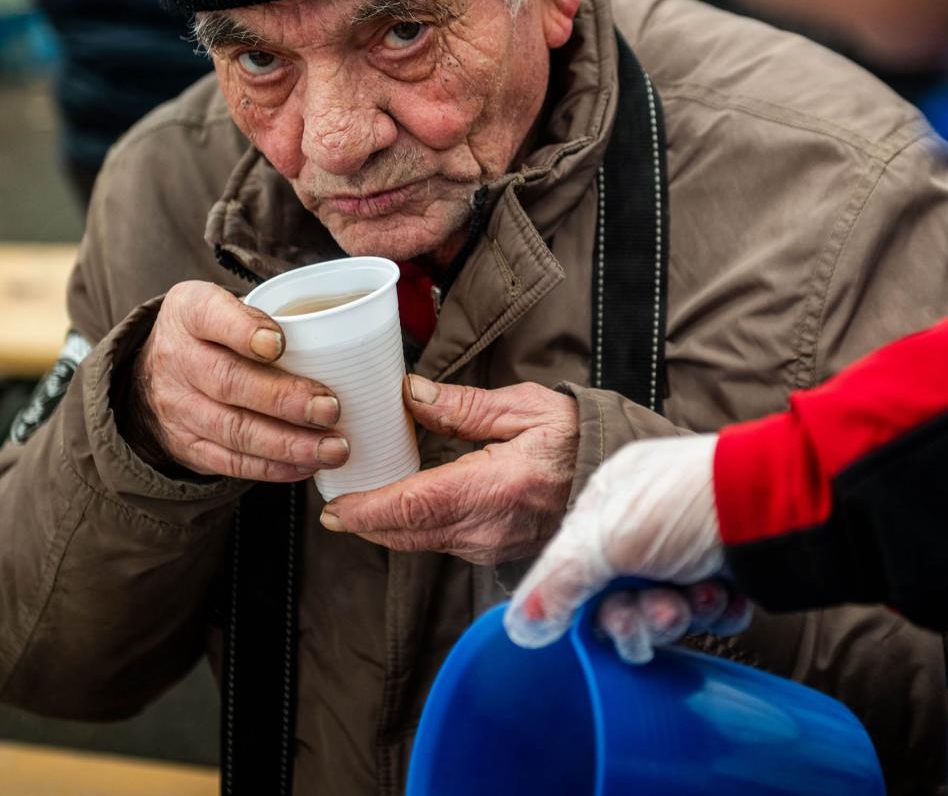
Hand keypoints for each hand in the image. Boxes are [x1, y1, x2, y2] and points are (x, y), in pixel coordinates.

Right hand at [129, 281, 349, 481]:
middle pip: (229, 381)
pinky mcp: (187, 445)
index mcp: (190, 312)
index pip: (211, 316)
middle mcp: (178, 358)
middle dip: (284, 399)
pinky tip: (307, 466)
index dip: (244, 330)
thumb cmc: (221, 332)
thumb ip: (272, 314)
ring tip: (333, 448)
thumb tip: (351, 336)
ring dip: (288, 443)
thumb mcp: (230, 305)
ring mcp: (179, 406)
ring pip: (234, 429)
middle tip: (331, 409)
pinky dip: (273, 468)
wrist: (160, 372)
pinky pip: (230, 462)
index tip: (280, 344)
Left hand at [317, 376, 579, 565]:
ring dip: (385, 525)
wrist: (614, 479)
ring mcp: (489, 546)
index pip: (414, 506)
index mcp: (494, 488)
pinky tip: (402, 504)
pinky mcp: (492, 551)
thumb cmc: (576, 439)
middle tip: (333, 501)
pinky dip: (412, 527)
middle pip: (406, 532)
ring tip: (359, 499)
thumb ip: (465, 406)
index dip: (367, 510)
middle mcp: (487, 528)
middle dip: (364, 521)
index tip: (334, 507)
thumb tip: (411, 395)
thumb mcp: (526, 407)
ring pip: (419, 542)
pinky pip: (439, 543)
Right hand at [504, 433, 749, 663]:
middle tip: (663, 613)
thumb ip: (558, 582)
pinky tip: (726, 596)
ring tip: (699, 598)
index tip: (600, 620)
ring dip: (680, 616)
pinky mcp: (730, 573)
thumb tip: (520, 625)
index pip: (576, 569)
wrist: (775, 504)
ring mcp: (691, 549)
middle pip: (620, 599)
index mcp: (610, 504)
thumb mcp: (606, 537)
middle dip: (639, 617)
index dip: (585, 604)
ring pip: (666, 612)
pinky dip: (717, 613)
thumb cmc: (684, 502)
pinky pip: (710, 615)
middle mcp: (648, 526)